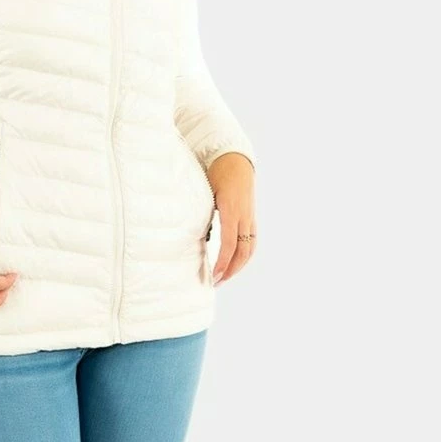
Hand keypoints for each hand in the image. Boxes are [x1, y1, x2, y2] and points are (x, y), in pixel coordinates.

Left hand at [206, 152, 256, 285]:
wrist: (234, 159)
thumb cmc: (215, 173)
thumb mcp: (204, 191)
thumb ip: (199, 211)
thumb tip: (188, 233)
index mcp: (231, 210)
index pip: (229, 243)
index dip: (223, 262)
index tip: (215, 275)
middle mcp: (244, 216)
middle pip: (243, 251)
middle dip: (231, 269)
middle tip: (216, 282)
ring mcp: (250, 217)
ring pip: (250, 248)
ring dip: (238, 266)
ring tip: (225, 277)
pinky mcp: (251, 218)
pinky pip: (251, 241)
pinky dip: (244, 255)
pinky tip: (234, 263)